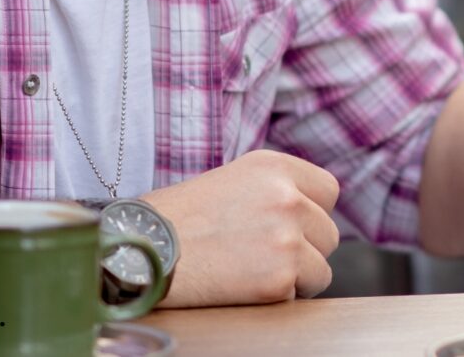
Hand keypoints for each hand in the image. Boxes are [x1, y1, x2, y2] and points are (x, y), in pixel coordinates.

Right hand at [143, 150, 340, 306]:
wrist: (135, 252)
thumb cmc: (178, 220)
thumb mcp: (233, 181)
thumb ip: (276, 189)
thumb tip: (314, 211)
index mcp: (275, 167)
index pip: (328, 191)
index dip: (310, 213)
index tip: (287, 227)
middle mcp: (287, 196)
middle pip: (328, 232)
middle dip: (304, 248)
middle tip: (259, 255)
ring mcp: (287, 236)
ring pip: (321, 266)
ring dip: (295, 275)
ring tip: (249, 270)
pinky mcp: (280, 275)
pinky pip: (300, 292)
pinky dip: (278, 296)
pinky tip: (241, 286)